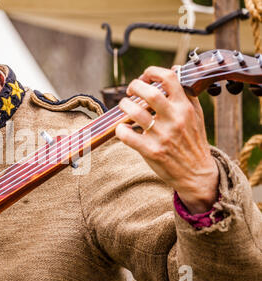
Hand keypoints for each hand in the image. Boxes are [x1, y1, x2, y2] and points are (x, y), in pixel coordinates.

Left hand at [115, 66, 218, 213]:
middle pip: (150, 93)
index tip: (145, 77)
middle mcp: (174, 119)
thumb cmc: (193, 141)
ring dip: (124, 106)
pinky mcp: (151, 151)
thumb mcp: (196, 115)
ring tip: (124, 107)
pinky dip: (120, 130)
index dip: (152, 72)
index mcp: (184, 107)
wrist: (197, 174)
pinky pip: (128, 136)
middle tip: (130, 91)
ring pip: (136, 112)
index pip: (169, 79)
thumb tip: (174, 70)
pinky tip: (122, 129)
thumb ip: (186, 93)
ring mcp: (162, 136)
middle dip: (135, 86)